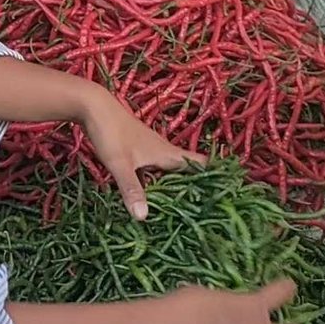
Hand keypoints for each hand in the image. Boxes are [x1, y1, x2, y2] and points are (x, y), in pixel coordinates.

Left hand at [77, 87, 204, 218]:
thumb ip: (132, 189)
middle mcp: (163, 151)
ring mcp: (150, 149)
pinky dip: (160, 181)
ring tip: (189, 203)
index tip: (231, 191)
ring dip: (180, 183)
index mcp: (167, 154)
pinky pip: (156, 169)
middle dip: (200, 184)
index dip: (216, 175)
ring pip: (171, 170)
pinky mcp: (137, 150)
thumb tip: (143, 218)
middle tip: (214, 205)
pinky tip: (154, 192)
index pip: (199, 164)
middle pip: (188, 169)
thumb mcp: (120, 164)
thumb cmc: (110, 132)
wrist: (93, 105)